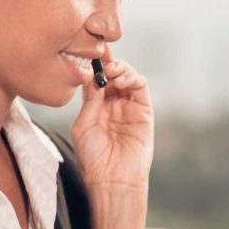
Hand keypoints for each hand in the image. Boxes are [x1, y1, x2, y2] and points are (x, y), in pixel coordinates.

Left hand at [70, 45, 153, 189]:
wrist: (112, 179)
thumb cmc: (93, 159)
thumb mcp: (83, 125)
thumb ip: (90, 100)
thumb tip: (91, 75)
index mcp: (96, 108)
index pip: (96, 79)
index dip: (93, 65)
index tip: (88, 49)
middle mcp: (113, 105)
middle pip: (113, 74)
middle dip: (107, 62)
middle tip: (100, 59)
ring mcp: (130, 107)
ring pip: (128, 76)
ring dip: (120, 68)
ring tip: (110, 72)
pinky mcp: (144, 111)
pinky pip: (141, 87)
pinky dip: (132, 77)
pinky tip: (121, 81)